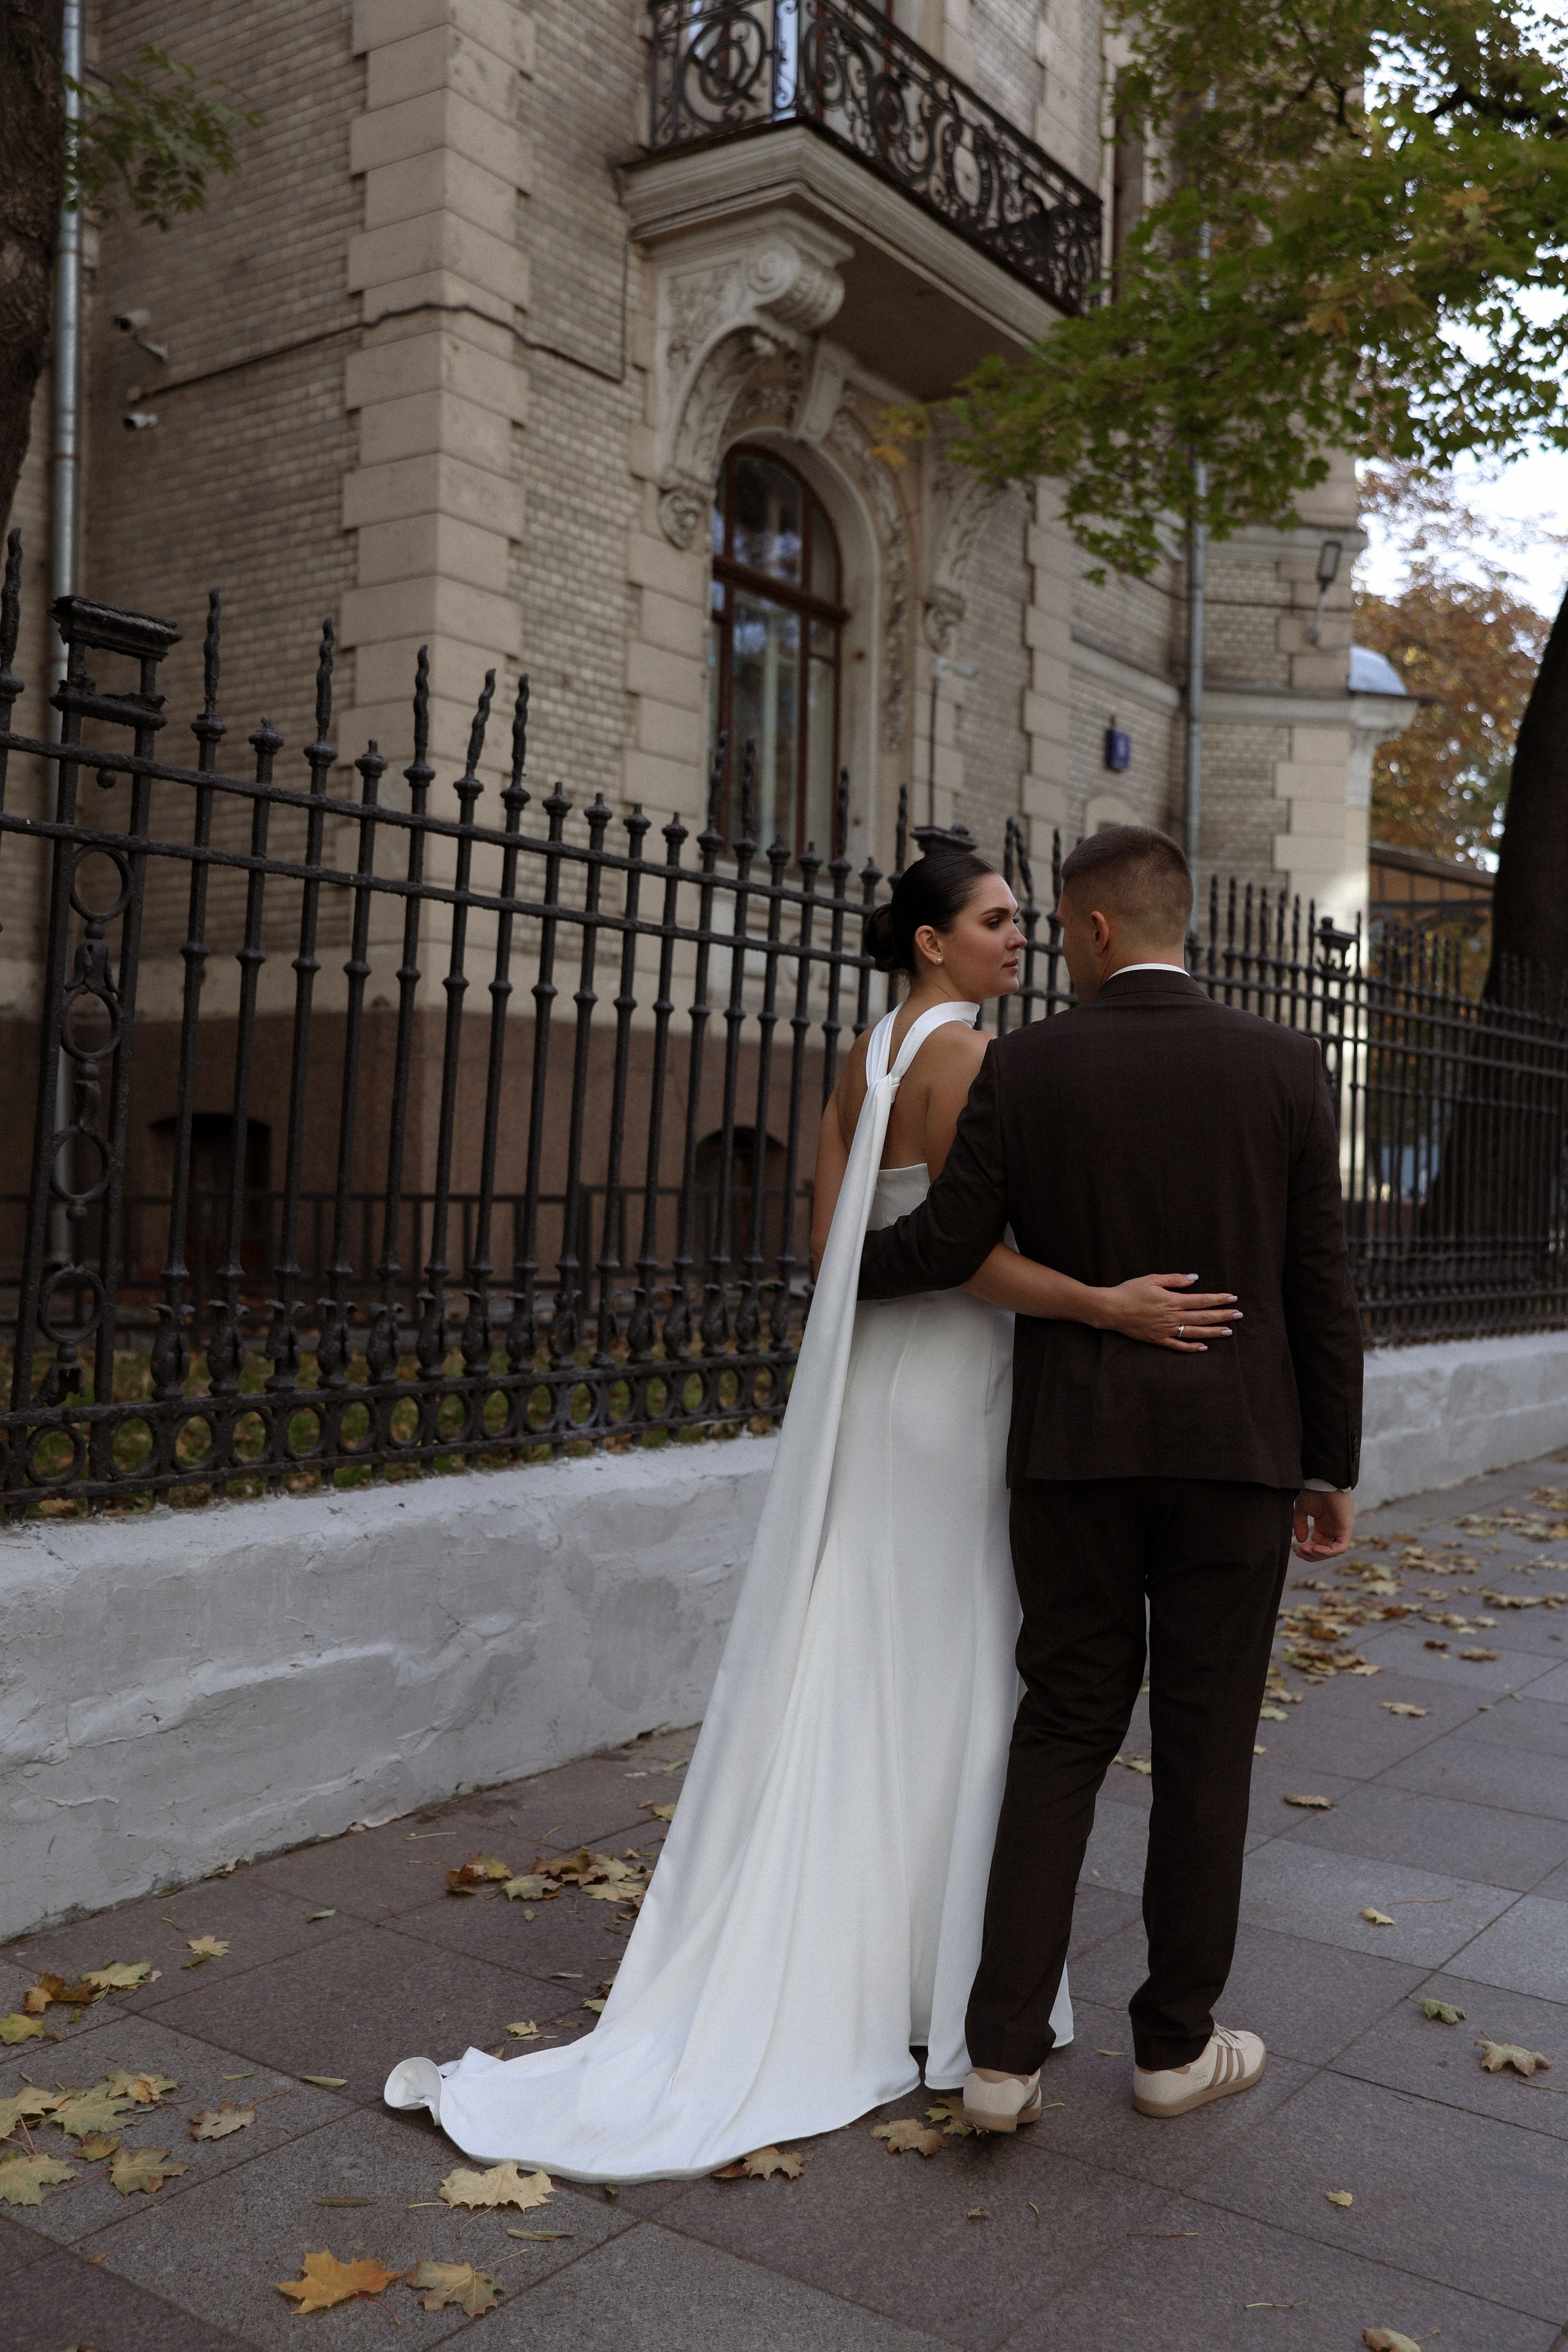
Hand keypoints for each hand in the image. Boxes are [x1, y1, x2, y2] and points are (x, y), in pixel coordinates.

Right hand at [1096, 1272, 1240, 1351]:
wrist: (1110, 1309)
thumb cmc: (1130, 1290)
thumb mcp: (1152, 1279)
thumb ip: (1175, 1279)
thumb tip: (1194, 1279)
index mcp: (1172, 1300)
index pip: (1202, 1301)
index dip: (1219, 1299)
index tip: (1233, 1298)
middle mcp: (1172, 1317)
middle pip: (1203, 1317)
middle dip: (1223, 1316)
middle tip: (1239, 1315)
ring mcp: (1166, 1330)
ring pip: (1195, 1333)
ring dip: (1213, 1332)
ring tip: (1228, 1331)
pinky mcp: (1158, 1339)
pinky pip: (1178, 1345)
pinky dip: (1191, 1347)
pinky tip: (1203, 1347)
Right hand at [1293, 1488, 1354, 1558]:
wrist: (1323, 1480)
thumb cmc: (1313, 1490)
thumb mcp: (1302, 1509)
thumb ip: (1300, 1525)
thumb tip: (1301, 1541)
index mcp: (1324, 1525)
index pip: (1318, 1545)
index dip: (1307, 1551)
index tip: (1295, 1550)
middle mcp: (1333, 1529)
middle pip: (1324, 1551)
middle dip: (1311, 1555)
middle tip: (1299, 1552)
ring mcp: (1340, 1529)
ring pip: (1332, 1552)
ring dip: (1318, 1554)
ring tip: (1305, 1550)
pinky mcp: (1346, 1529)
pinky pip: (1339, 1547)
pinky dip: (1327, 1552)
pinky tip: (1315, 1548)